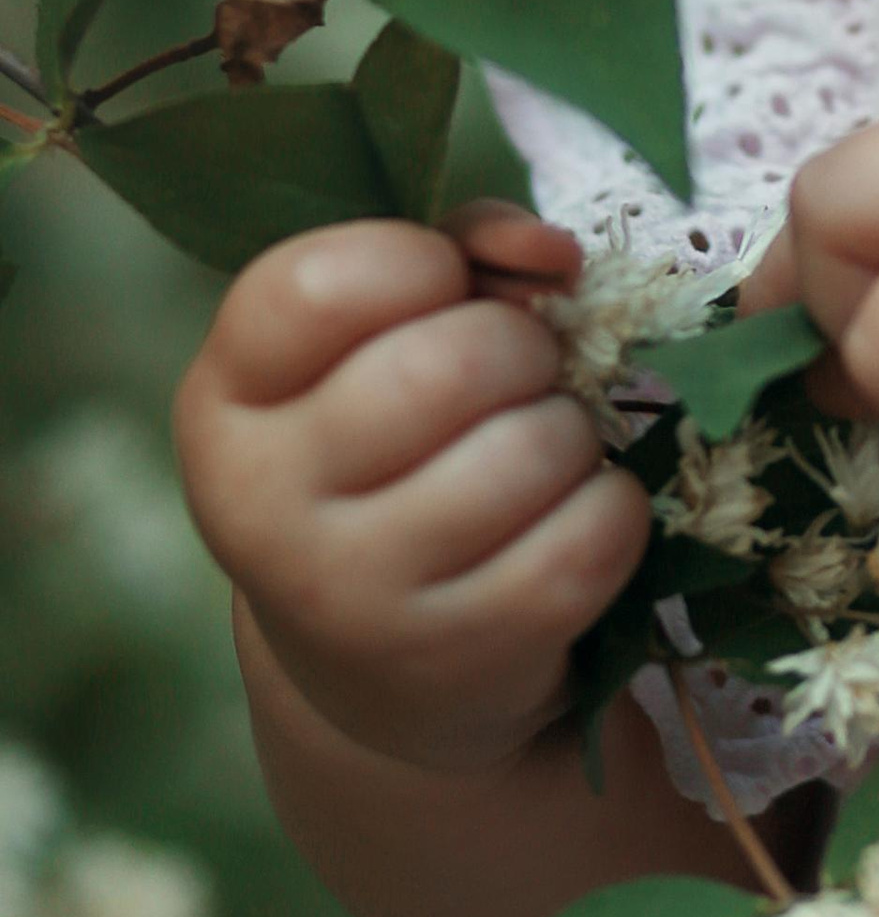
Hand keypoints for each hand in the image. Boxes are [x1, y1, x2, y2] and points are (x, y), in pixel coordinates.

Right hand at [173, 205, 650, 776]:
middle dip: (522, 347)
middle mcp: (260, 503)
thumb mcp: (384, 340)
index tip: (442, 291)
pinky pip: (589, 537)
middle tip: (517, 376)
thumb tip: (551, 255)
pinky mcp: (450, 658)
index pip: (321, 284)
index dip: (418, 263)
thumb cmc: (393, 451)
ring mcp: (348, 595)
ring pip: (531, 448)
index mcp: (228, 399)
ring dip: (569, 433)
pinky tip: (570, 516)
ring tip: (538, 452)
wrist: (379, 663)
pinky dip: (612, 509)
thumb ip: (462, 253)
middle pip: (450, 362)